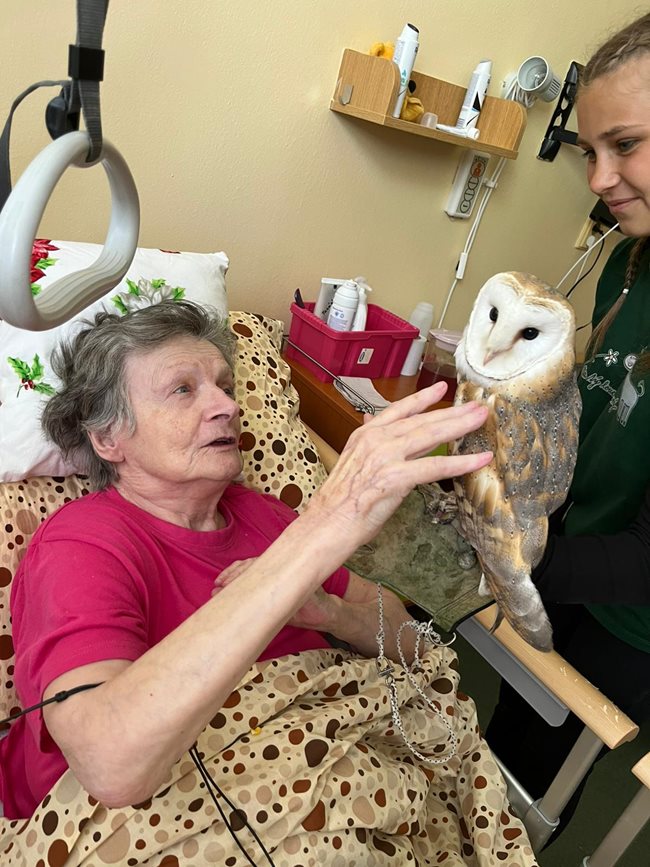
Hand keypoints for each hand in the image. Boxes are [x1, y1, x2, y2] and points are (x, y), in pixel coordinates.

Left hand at [213, 558, 337, 630]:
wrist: (324, 614)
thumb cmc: (301, 609)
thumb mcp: (277, 605)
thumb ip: (260, 601)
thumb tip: (232, 607)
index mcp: (274, 570)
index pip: (249, 565)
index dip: (232, 571)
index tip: (217, 583)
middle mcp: (280, 566)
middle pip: (251, 565)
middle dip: (232, 575)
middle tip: (217, 587)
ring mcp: (289, 571)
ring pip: (259, 568)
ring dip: (239, 578)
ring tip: (224, 589)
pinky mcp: (296, 581)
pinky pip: (276, 579)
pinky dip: (260, 583)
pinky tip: (249, 593)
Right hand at [305, 381, 491, 549]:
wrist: (325, 524)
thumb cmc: (339, 503)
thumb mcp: (353, 465)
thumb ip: (369, 446)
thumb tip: (370, 424)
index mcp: (364, 435)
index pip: (398, 410)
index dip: (421, 398)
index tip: (440, 389)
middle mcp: (375, 440)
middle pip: (421, 421)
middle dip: (452, 412)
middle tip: (476, 405)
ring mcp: (385, 457)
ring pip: (430, 436)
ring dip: (460, 426)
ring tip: (481, 419)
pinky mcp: (395, 477)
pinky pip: (435, 467)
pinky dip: (460, 463)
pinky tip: (479, 460)